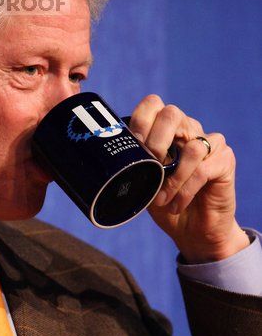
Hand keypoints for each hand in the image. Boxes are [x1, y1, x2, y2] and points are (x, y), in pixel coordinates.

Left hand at [128, 95, 248, 262]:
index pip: (153, 104)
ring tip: (161, 199)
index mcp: (167, 129)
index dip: (141, 120)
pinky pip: (203, 168)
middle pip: (172, 113)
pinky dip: (185, 189)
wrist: (192, 231)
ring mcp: (210, 143)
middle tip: (150, 167)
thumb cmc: (165, 202)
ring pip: (192, 146)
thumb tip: (112, 156)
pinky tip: (176, 204)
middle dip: (155, 141)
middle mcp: (189, 130)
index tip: (134, 146)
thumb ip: (133, 163)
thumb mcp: (143, 181)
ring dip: (172, 178)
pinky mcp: (224, 161)